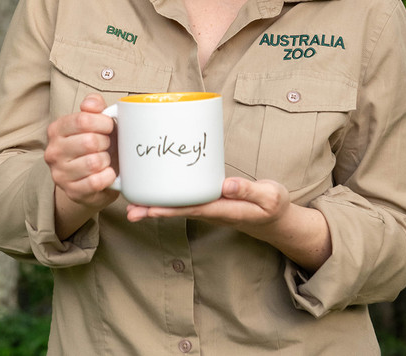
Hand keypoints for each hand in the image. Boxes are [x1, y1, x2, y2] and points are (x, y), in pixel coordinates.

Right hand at [44, 94, 118, 216]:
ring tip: (105, 159)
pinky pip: (96, 182)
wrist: (92, 178)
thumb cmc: (96, 143)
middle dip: (106, 142)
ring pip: (93, 162)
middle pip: (89, 141)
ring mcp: (60, 174)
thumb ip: (94, 106)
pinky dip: (108, 176)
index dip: (103, 122)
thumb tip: (92, 103)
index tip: (109, 126)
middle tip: (107, 144)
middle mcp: (53, 151)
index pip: (83, 120)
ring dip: (107, 160)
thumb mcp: (95, 121)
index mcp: (57, 129)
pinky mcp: (72, 192)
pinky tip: (108, 173)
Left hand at [126, 177, 289, 232]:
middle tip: (130, 211)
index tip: (151, 207)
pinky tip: (153, 197)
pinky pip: (185, 203)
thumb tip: (226, 184)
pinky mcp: (209, 204)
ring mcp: (210, 210)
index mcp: (226, 210)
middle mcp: (213, 212)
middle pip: (180, 211)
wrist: (275, 220)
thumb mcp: (270, 196)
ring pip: (179, 209)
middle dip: (154, 211)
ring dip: (156, 208)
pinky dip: (167, 201)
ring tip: (132, 207)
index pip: (194, 208)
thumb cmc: (273, 206)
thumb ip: (249, 190)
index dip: (171, 207)